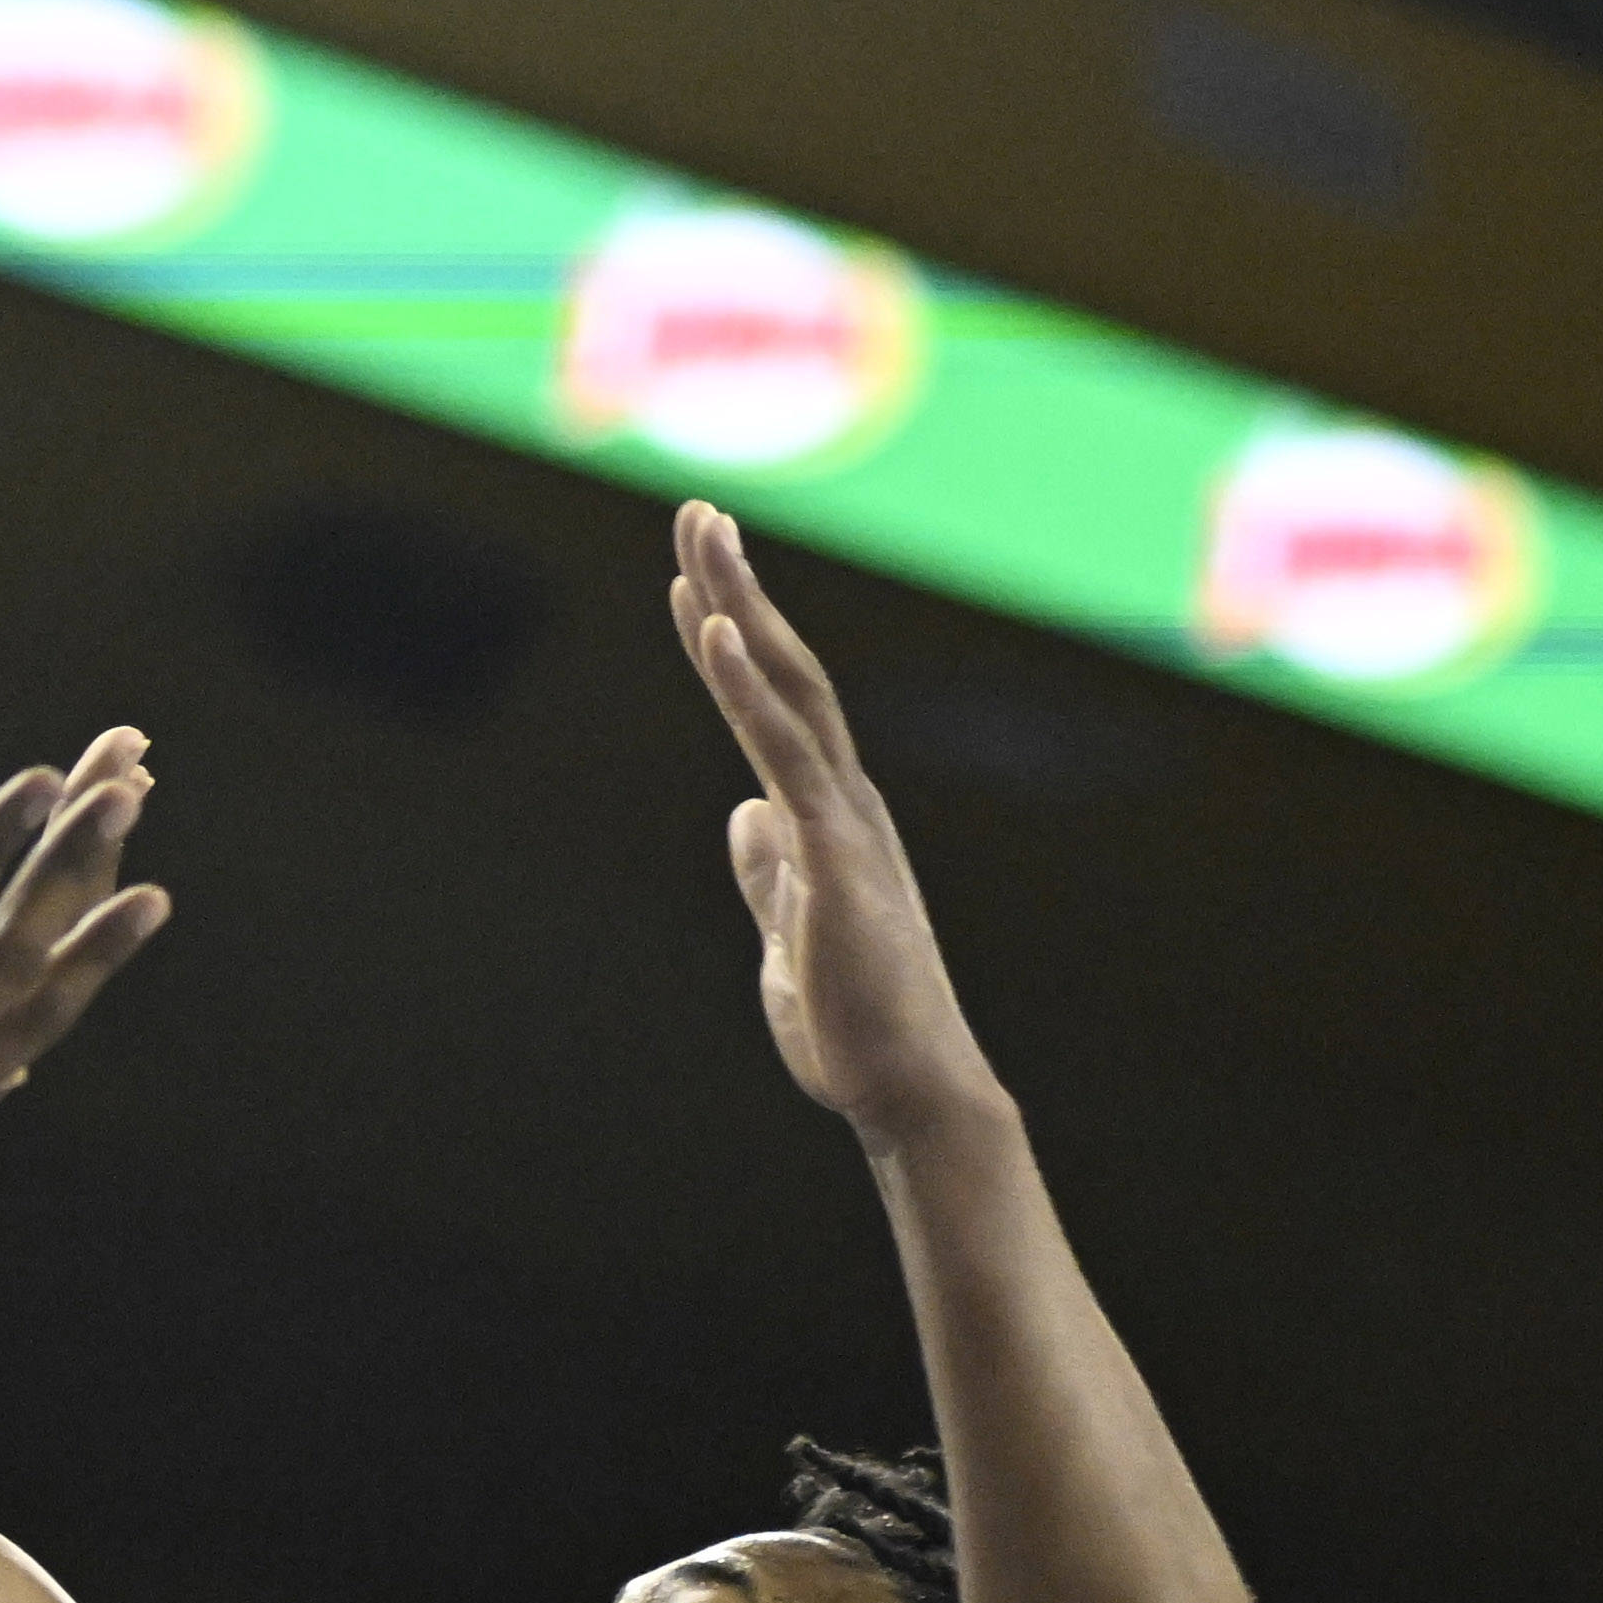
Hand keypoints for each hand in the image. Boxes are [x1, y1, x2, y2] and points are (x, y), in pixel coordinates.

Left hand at [670, 504, 1000, 1148]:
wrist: (909, 1092)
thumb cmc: (856, 1026)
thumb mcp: (789, 938)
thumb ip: (770, 875)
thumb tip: (745, 819)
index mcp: (828, 818)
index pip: (774, 706)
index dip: (731, 638)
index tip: (694, 581)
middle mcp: (843, 802)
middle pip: (785, 670)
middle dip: (737, 587)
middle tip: (696, 510)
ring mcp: (843, 824)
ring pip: (787, 691)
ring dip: (739, 607)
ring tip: (700, 537)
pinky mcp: (835, 859)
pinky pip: (788, 755)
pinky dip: (748, 689)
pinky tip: (717, 634)